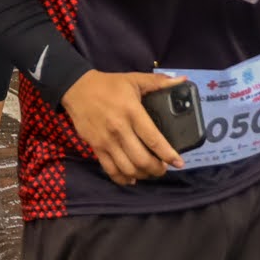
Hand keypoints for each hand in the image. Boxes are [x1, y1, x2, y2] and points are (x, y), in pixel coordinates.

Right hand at [59, 71, 186, 183]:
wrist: (76, 88)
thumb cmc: (108, 85)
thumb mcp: (134, 79)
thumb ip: (159, 82)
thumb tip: (183, 80)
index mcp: (132, 112)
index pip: (153, 139)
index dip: (168, 155)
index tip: (179, 163)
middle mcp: (119, 129)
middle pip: (142, 159)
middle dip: (157, 169)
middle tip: (163, 168)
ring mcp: (106, 141)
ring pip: (128, 168)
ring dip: (142, 175)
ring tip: (149, 172)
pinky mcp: (95, 147)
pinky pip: (110, 170)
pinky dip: (123, 179)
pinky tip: (131, 179)